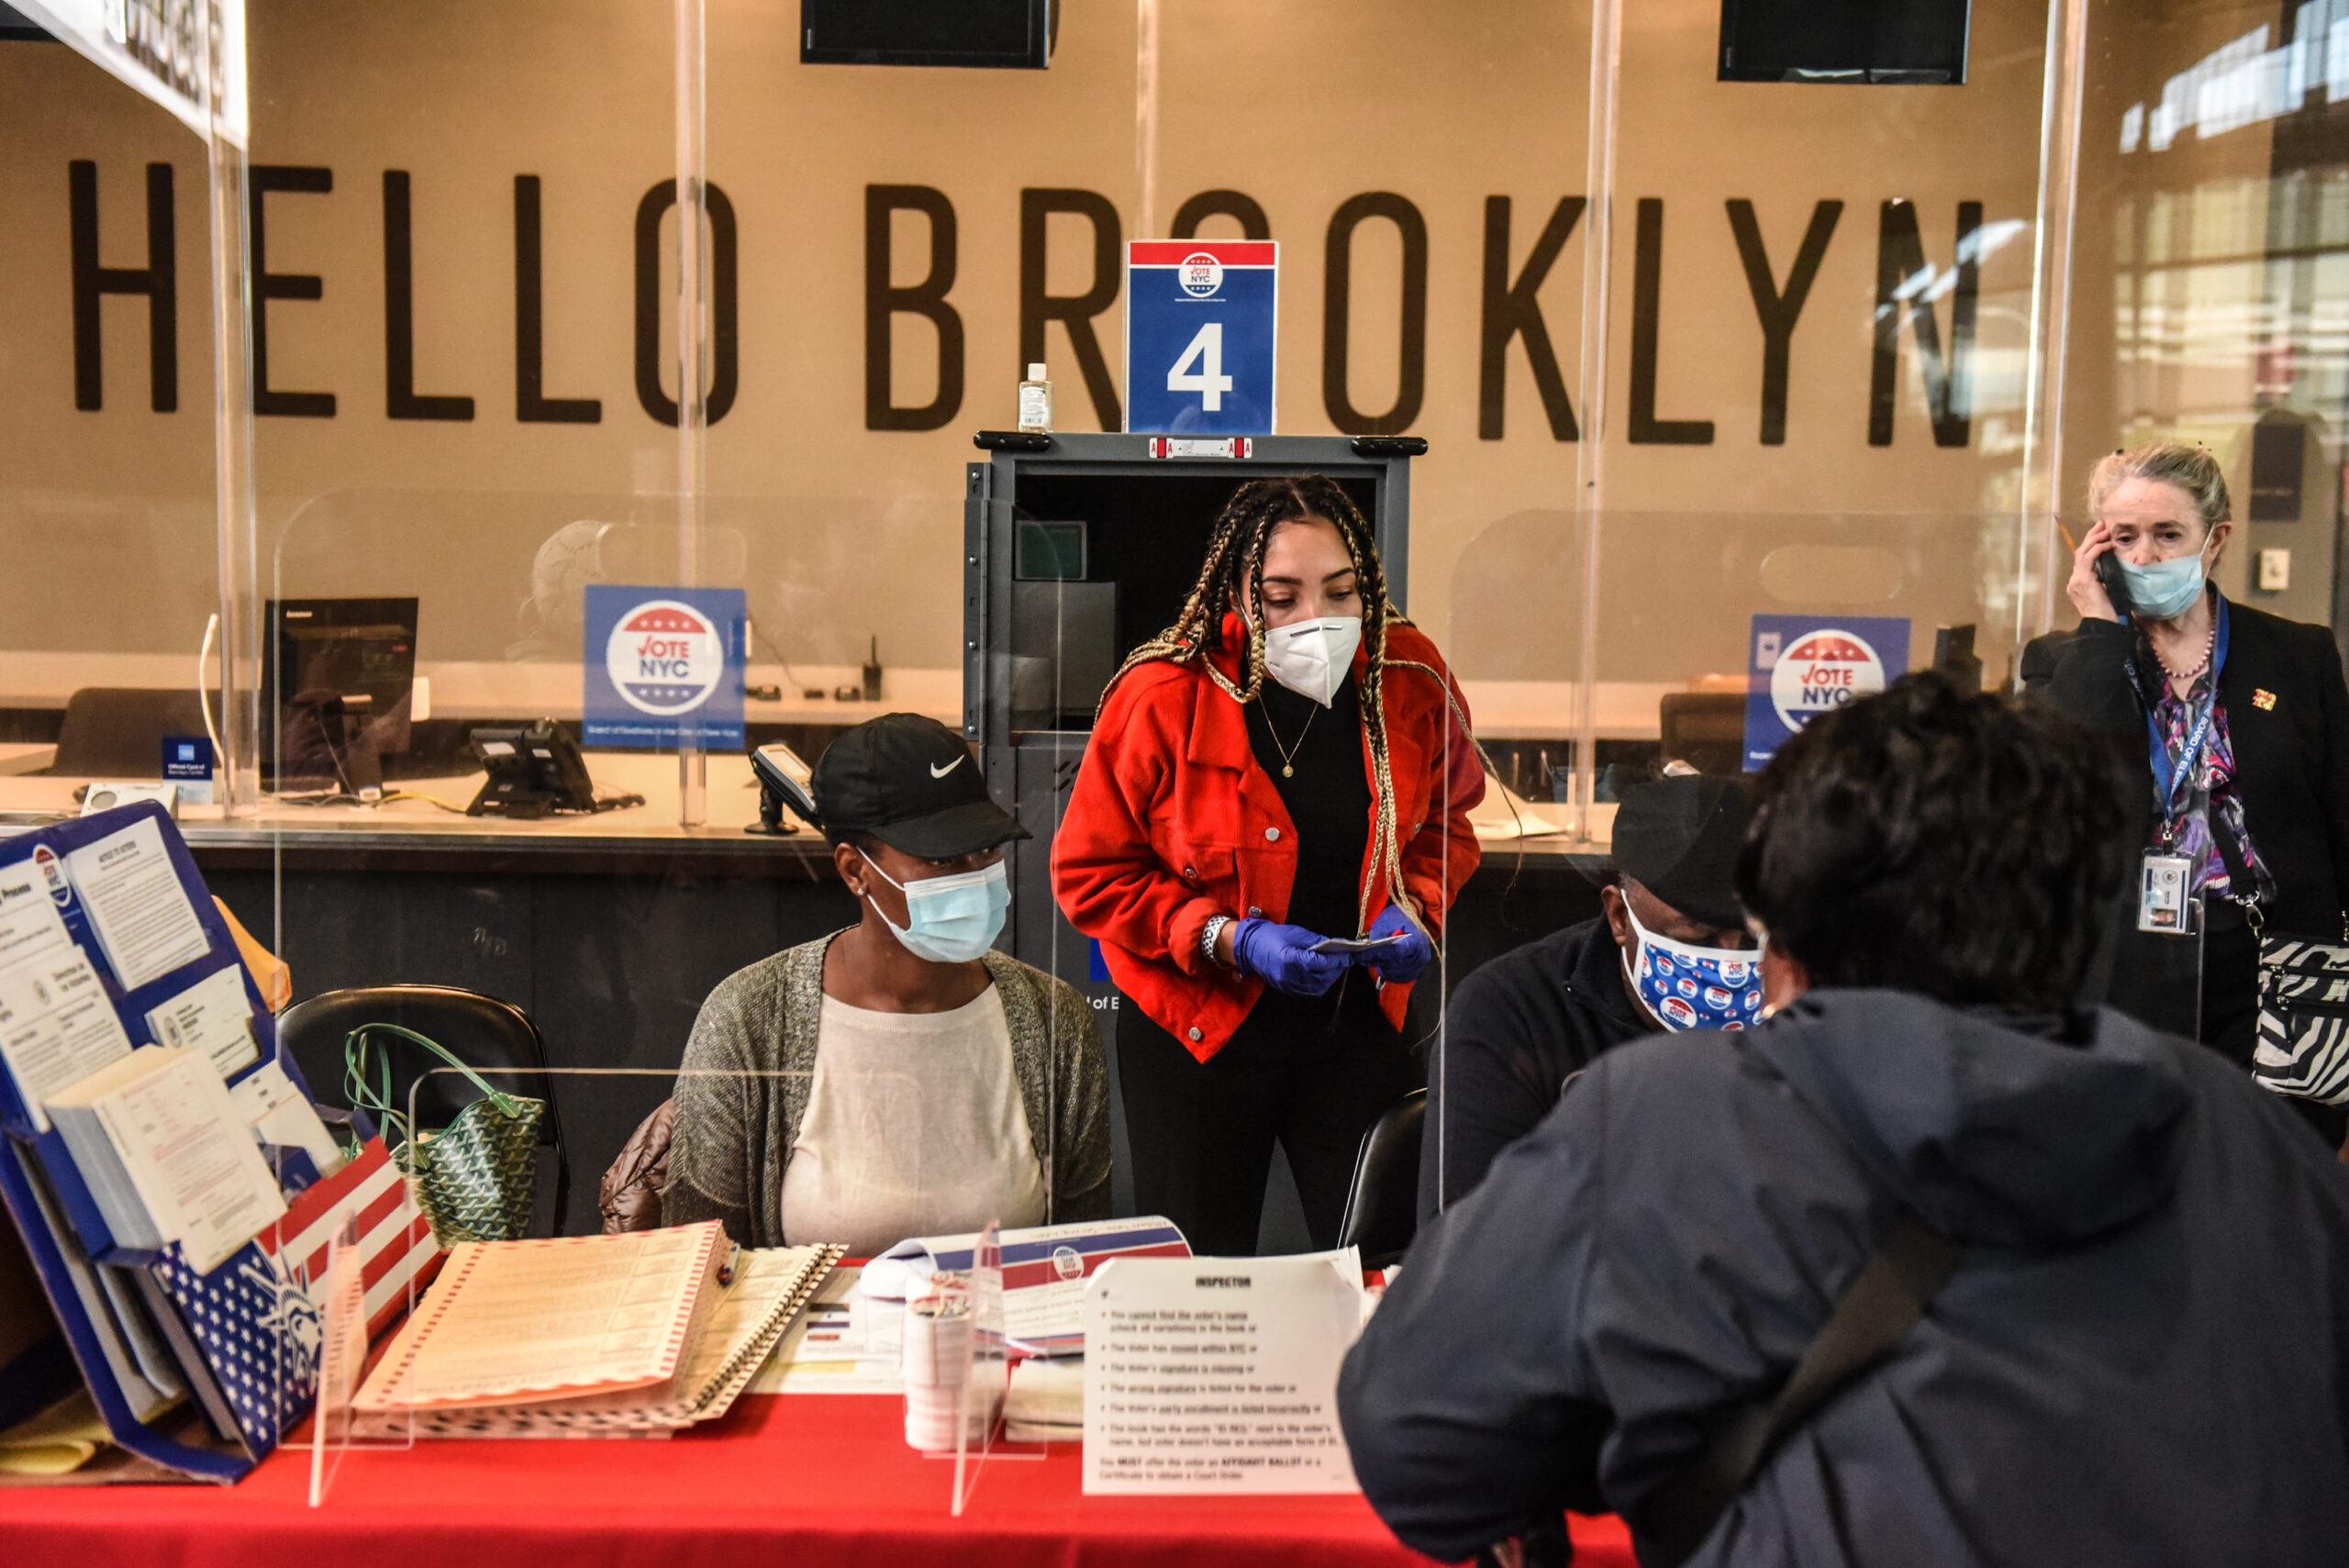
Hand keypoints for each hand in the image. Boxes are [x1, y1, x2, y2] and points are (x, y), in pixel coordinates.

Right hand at [1231, 920, 1349, 995]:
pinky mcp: (1288, 990)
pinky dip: (1320, 983)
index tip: (1349, 955)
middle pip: (1321, 978)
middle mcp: (1289, 976)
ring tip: (1336, 966)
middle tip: (1345, 959)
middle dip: (1336, 969)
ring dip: (1330, 977)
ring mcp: (1287, 985)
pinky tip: (1324, 974)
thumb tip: (1337, 947)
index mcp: (1290, 960)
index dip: (1337, 960)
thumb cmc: (1273, 936)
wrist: (1251, 948)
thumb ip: (1317, 941)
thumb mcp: (1296, 933)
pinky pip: (1310, 991)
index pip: (1320, 963)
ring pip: (1317, 988)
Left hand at [1363, 905, 1433, 982]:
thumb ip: (1378, 939)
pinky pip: (1397, 977)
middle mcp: (1422, 955)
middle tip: (1360, 957)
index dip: (1378, 954)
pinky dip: (1386, 972)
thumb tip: (1366, 953)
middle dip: (1376, 961)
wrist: (1407, 922)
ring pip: (1394, 973)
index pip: (1396, 951)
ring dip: (1380, 967)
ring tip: (1368, 960)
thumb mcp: (1385, 923)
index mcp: (1417, 939)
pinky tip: (1379, 964)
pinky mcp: (1413, 973)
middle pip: (1395, 964)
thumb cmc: (1396, 920)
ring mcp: (1419, 966)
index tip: (1361, 955)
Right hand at [2066, 520, 2121, 622]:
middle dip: (2091, 537)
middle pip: (2079, 552)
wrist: (2104, 625)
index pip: (2082, 560)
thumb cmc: (2109, 614)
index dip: (2091, 545)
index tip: (2101, 535)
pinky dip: (2098, 548)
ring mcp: (2076, 581)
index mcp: (2078, 585)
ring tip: (2106, 530)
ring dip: (2095, 539)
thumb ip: (2106, 581)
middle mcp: (2074, 581)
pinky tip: (2108, 544)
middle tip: (2101, 525)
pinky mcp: (2083, 580)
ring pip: (2082, 553)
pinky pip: (2089, 558)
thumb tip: (2115, 568)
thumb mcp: (2107, 594)